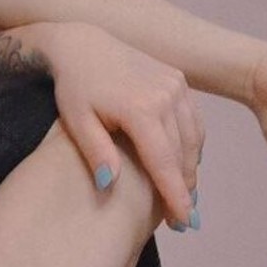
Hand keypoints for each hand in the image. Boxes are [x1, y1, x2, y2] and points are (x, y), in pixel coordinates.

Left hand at [39, 22, 203, 227]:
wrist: (82, 45)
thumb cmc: (74, 87)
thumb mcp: (76, 121)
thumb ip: (96, 152)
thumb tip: (111, 184)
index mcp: (140, 108)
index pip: (163, 161)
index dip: (175, 195)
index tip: (183, 222)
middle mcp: (165, 94)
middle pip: (182, 153)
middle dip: (184, 189)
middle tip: (183, 221)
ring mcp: (176, 84)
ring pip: (192, 137)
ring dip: (192, 169)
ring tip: (184, 198)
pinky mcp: (179, 78)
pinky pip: (193, 119)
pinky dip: (192, 144)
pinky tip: (184, 165)